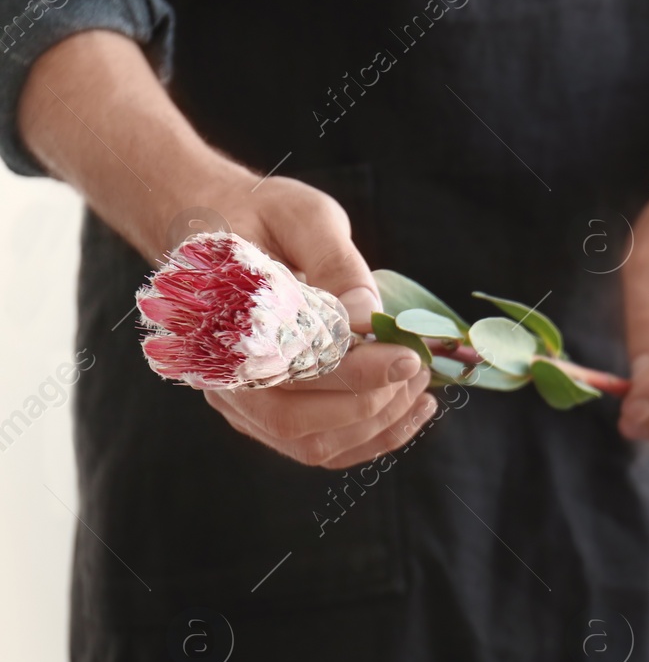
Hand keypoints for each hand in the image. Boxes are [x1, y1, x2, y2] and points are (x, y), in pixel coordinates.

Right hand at [194, 169, 434, 468]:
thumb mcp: (301, 216)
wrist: (215, 225)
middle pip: (299, 421)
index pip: (290, 366)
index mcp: (220, 322)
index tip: (407, 356)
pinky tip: (412, 407)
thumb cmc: (259, 215)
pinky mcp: (267, 415)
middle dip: (373, 400)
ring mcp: (243, 402)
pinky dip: (372, 436)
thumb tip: (365, 317)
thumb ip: (335, 263)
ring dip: (378, 424)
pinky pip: (322, 446)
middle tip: (419, 366)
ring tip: (422, 387)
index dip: (355, 370)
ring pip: (313, 445)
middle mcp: (223, 375)